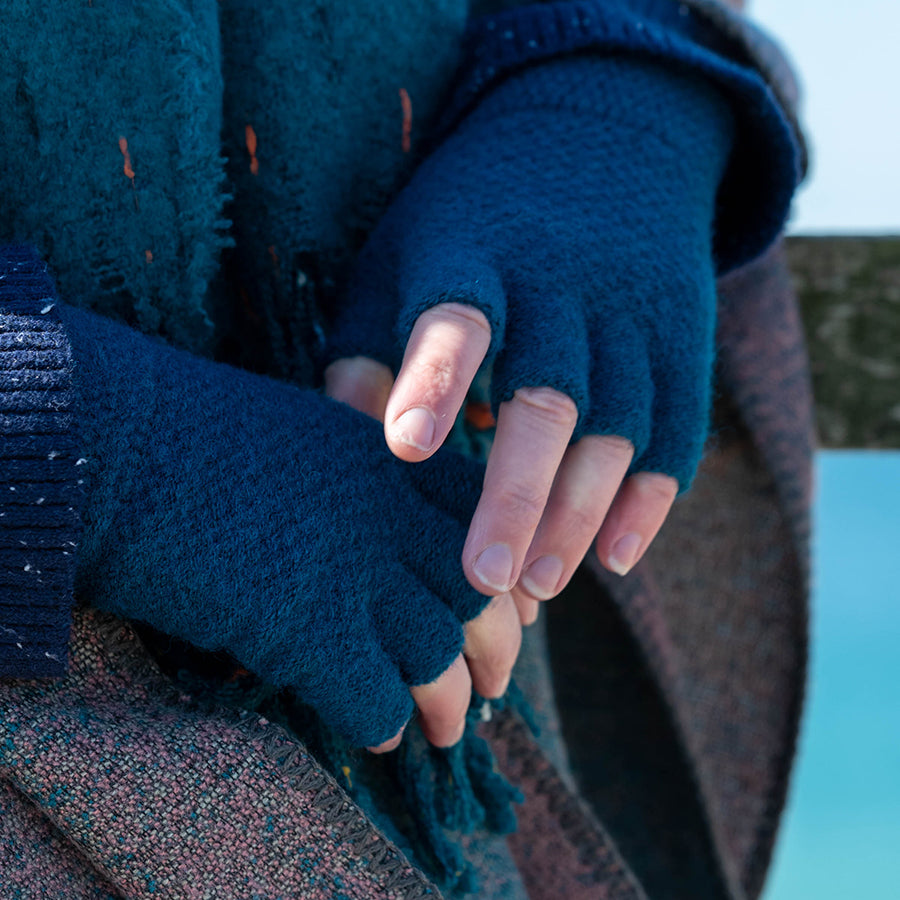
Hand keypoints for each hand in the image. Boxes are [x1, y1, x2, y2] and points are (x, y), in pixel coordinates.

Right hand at [58, 303, 514, 751]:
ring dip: (452, 704)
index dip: (501, 569)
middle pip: (481, 596)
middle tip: (496, 685)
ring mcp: (355, 573)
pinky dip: (383, 722)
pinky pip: (375, 697)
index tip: (501, 603)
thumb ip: (360, 478)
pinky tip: (379, 732)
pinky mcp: (308, 630)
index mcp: (392, 461)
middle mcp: (390, 517)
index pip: (482, 519)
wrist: (124, 444)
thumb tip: (385, 534)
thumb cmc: (200, 432)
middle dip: (499, 650)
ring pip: (440, 656)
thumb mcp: (308, 432)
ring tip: (448, 731)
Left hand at [325, 55, 734, 619]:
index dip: (436, 382)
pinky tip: (615, 558)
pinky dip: (649, 500)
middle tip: (483, 577)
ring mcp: (631, 315)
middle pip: (548, 396)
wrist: (601, 133)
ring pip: (616, 427)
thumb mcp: (404, 259)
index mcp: (476, 257)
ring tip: (539, 586)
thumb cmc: (474, 221)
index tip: (407, 448)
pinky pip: (676, 432)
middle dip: (516, 492)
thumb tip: (355, 454)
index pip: (457, 321)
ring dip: (579, 513)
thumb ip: (372, 352)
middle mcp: (562, 287)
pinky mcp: (680, 342)